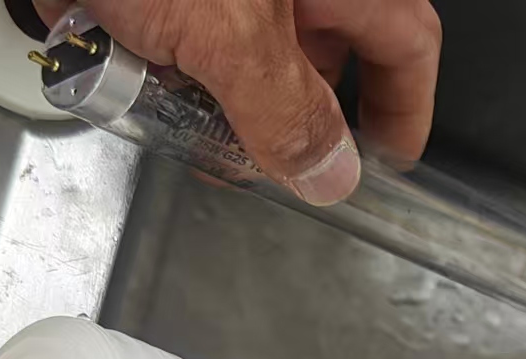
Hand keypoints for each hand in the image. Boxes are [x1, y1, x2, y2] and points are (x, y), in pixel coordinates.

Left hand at [38, 0, 440, 205]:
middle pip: (315, 48)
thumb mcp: (231, 37)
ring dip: (204, 85)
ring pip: (238, 40)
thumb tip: (329, 171)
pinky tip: (120, 62)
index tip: (384, 163)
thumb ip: (286, 114)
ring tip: (166, 106)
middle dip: (277, 112)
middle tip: (253, 160)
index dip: (401, 110)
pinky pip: (176, 20)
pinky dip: (152, 48)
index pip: (405, 42)